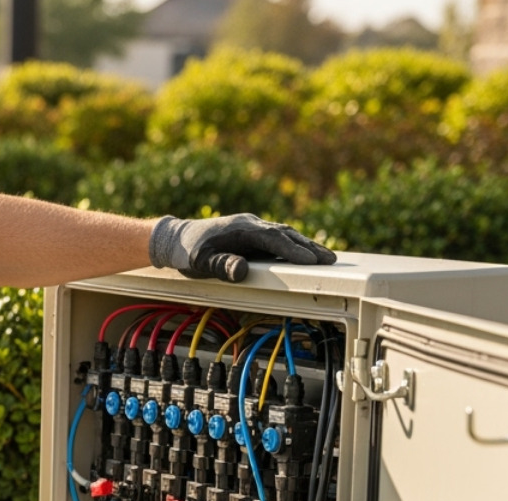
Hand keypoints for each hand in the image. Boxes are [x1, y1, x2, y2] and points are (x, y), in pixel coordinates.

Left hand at [148, 213, 335, 282]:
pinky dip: (293, 246)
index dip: (294, 250)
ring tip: (326, 258)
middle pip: (286, 234)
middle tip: (331, 260)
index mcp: (241, 228)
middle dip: (309, 247)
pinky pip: (277, 238)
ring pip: (284, 234)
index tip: (313, 261)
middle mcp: (250, 224)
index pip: (274, 238)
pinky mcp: (251, 234)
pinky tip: (303, 255)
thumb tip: (242, 270)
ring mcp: (252, 228)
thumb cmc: (187, 252)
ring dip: (305, 245)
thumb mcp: (200, 262)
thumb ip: (221, 266)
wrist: (176, 239)